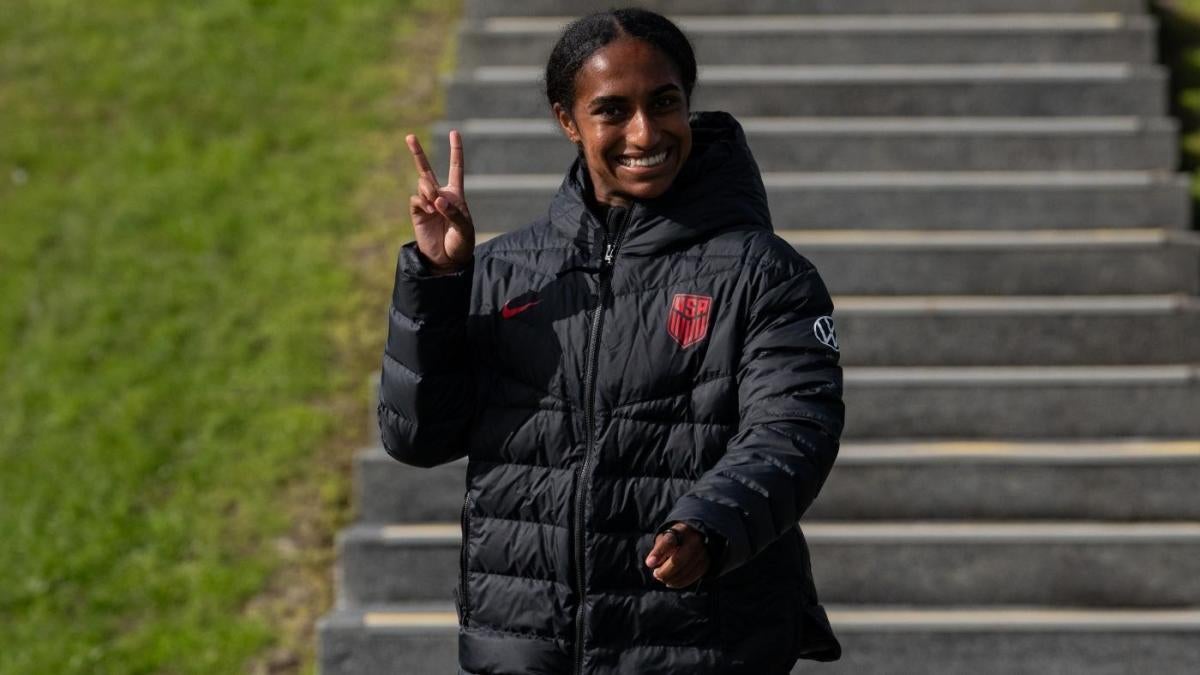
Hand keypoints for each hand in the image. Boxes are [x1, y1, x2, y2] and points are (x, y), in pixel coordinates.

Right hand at [407, 129, 473, 271]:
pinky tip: (430, 211)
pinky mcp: (417, 212)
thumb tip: (438, 199)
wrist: (447, 260)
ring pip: (422, 184)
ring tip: (434, 204)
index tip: (455, 132)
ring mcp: (427, 203)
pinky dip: (423, 202)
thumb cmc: (461, 243)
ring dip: (428, 189)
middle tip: (409, 136)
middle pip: (426, 169)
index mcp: (455, 195)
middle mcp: (439, 195)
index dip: (455, 150)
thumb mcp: (464, 228)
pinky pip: (417, 199)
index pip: (456, 168)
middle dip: (417, 152)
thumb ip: (453, 212)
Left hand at [644, 522, 709, 587]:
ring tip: (662, 577)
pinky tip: (670, 582)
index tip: (649, 563)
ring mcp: (702, 552)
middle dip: (664, 572)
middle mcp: (694, 540)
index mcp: (682, 530)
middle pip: (678, 561)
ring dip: (670, 578)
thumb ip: (658, 549)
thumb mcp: (665, 538)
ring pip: (684, 571)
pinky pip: (692, 577)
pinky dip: (679, 583)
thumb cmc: (676, 538)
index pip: (669, 541)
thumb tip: (650, 563)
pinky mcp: (706, 563)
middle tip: (656, 574)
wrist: (697, 535)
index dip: (658, 553)